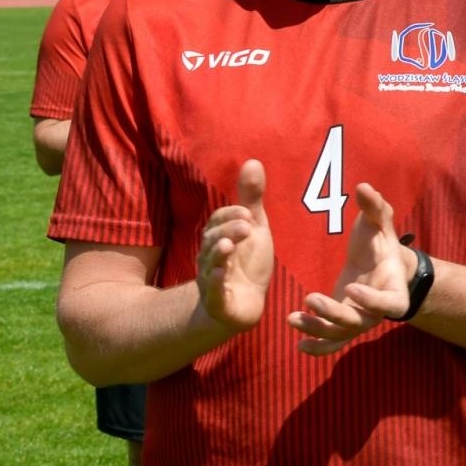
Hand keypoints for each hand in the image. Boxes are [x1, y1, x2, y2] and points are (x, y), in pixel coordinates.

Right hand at [196, 160, 273, 332]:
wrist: (244, 304)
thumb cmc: (247, 262)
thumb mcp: (254, 228)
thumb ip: (251, 199)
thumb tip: (253, 160)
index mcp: (218, 238)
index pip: (217, 222)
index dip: (230, 215)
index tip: (247, 211)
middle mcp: (210, 257)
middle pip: (213, 240)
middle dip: (228, 231)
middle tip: (246, 226)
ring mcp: (212, 280)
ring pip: (210, 265)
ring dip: (219, 254)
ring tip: (229, 245)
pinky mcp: (219, 303)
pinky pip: (213, 293)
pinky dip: (215, 284)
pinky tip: (220, 275)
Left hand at [289, 183, 414, 356]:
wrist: (381, 265)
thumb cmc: (381, 242)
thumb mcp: (381, 223)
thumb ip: (375, 207)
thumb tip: (363, 187)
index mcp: (394, 289)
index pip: (391, 304)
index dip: (374, 300)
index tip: (353, 287)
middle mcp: (378, 312)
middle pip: (359, 322)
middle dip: (334, 314)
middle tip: (311, 299)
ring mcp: (360, 321)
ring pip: (341, 335)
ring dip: (318, 330)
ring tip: (293, 319)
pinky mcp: (343, 326)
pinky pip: (332, 343)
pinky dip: (318, 347)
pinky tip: (298, 344)